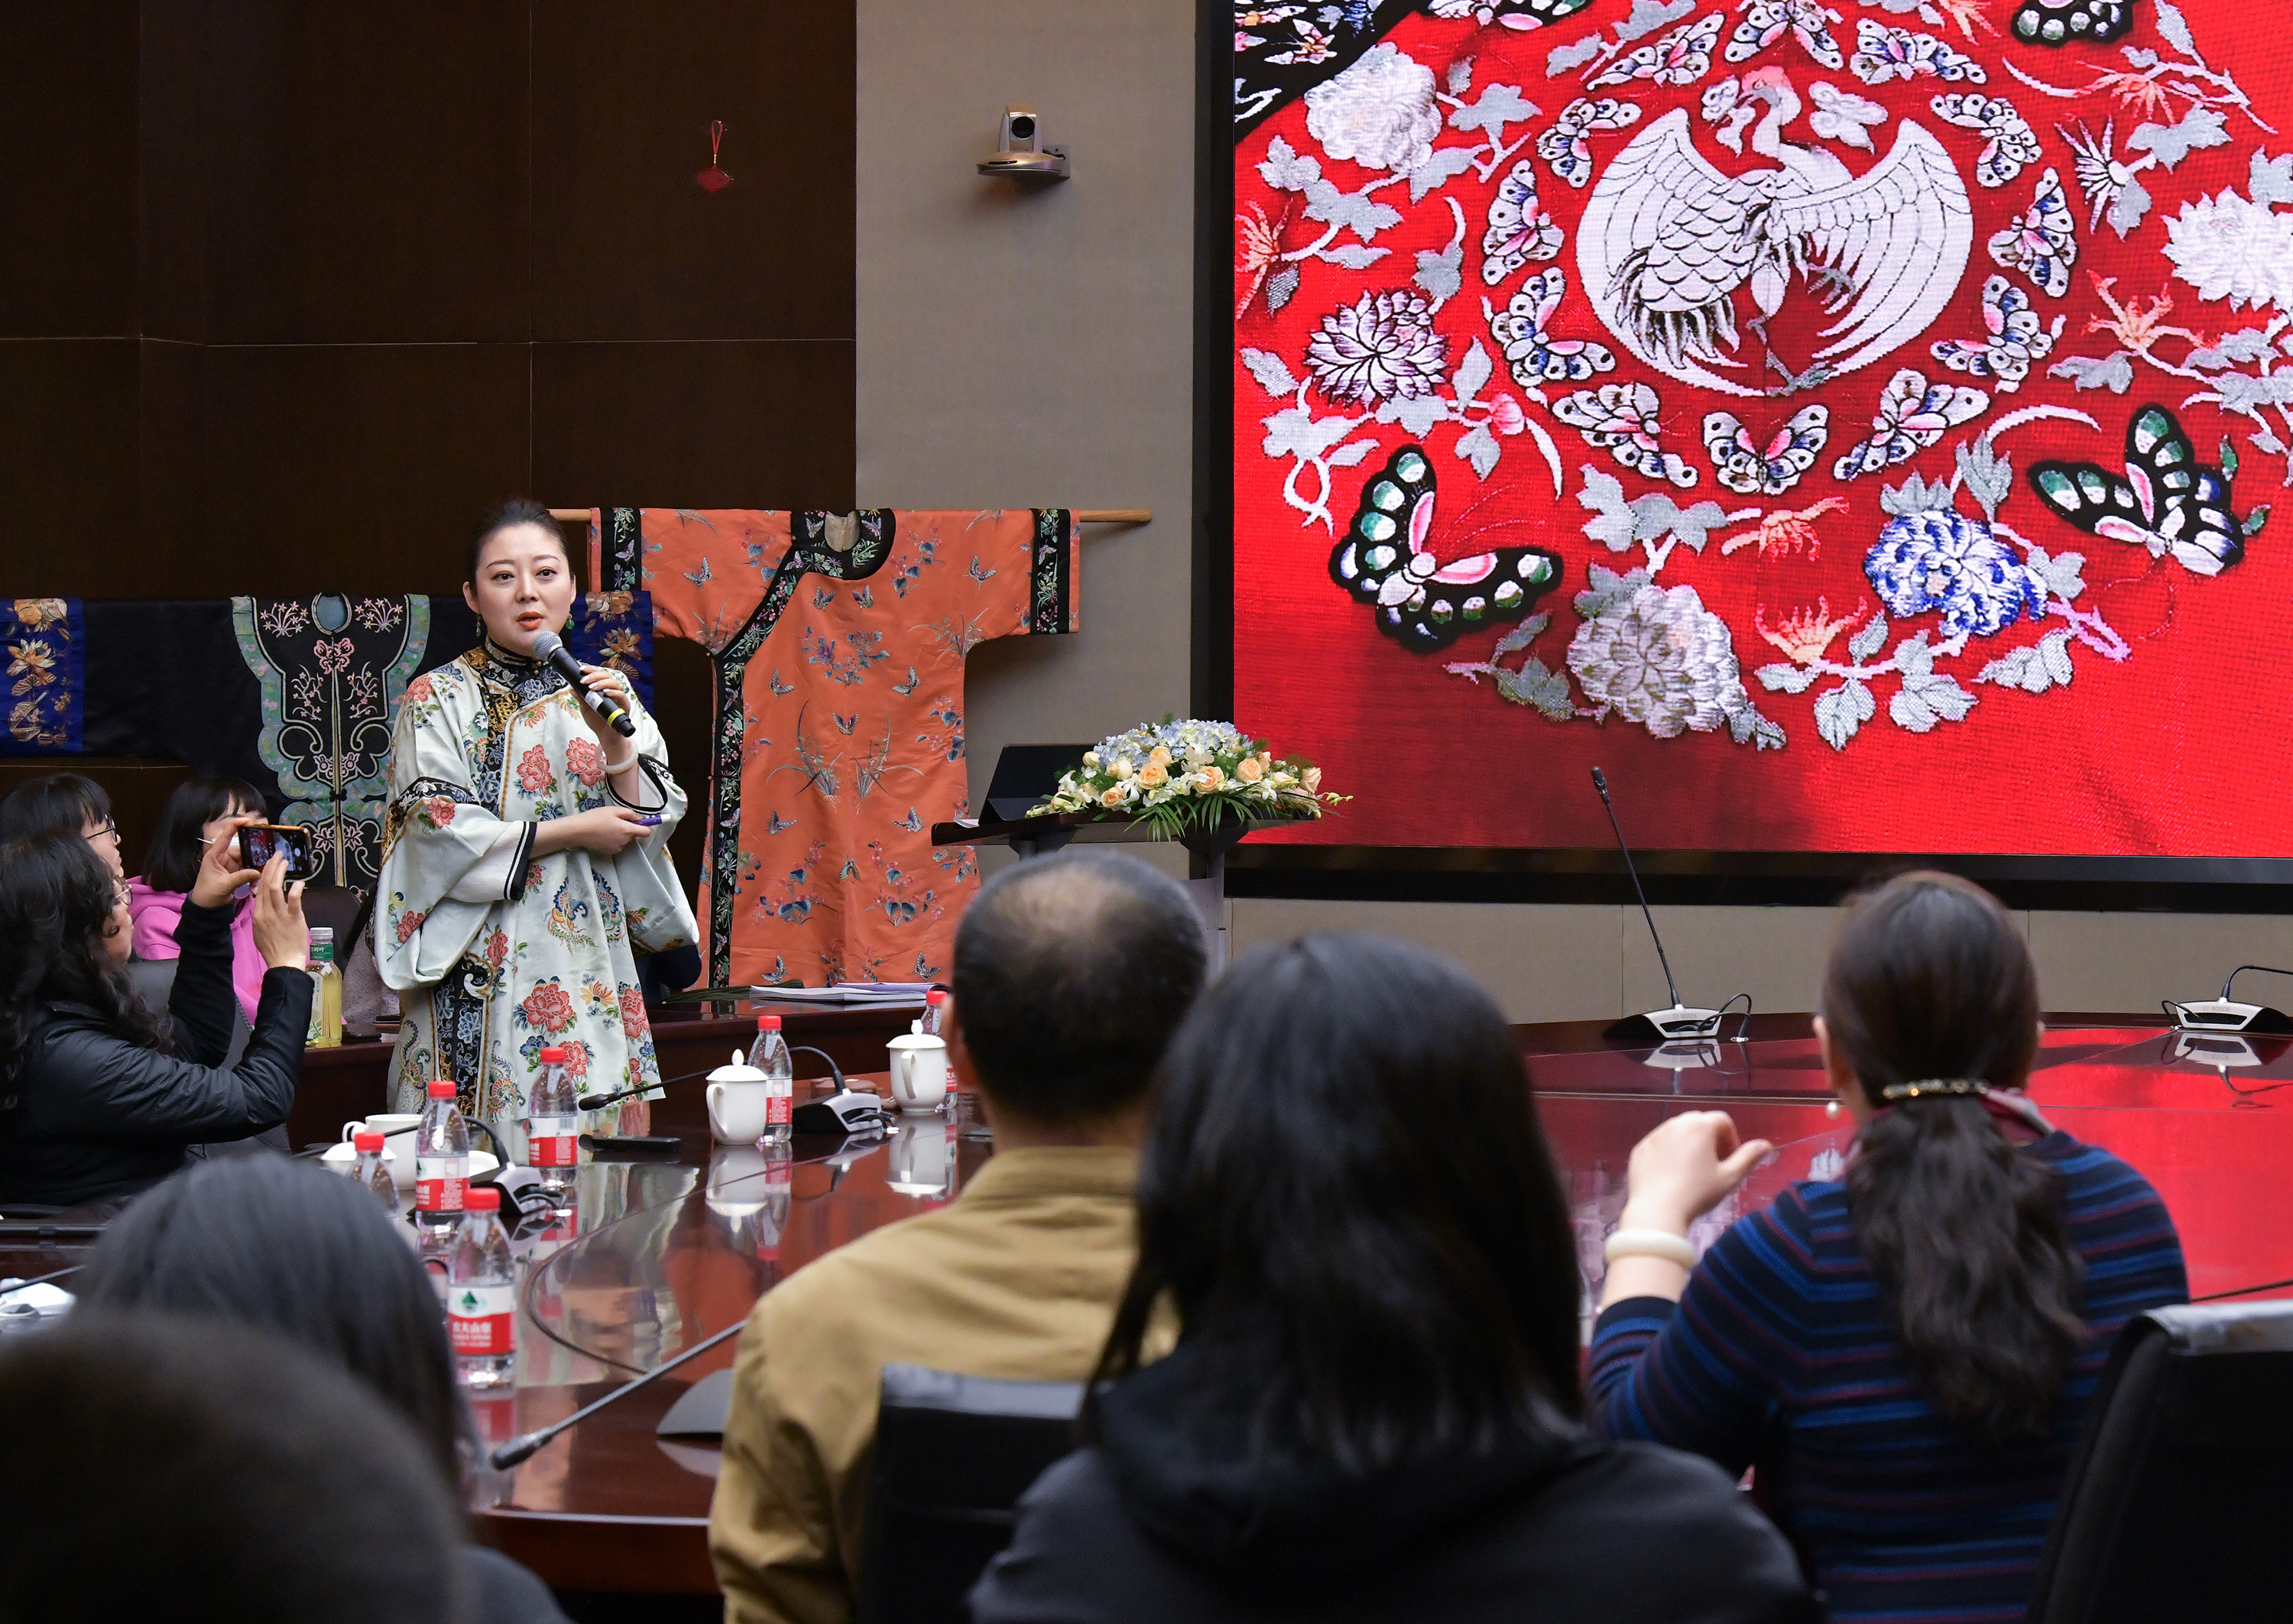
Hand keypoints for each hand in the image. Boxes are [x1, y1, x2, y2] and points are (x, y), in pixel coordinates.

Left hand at [189, 813, 264, 908]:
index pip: (225, 836)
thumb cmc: (207, 894)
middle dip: (254, 855)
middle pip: (243, 850)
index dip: (235, 826)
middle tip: (266, 858)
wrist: (206, 909)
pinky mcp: (237, 874)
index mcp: (215, 856)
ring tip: (260, 878)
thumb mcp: (223, 885)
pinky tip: (255, 886)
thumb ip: (241, 877)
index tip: (248, 820)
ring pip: (249, 861)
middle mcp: (224, 858)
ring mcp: (232, 866)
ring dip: (255, 869)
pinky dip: (254, 878)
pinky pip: (250, 871)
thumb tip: (258, 872)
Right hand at [249, 854, 308, 970]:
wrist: (283, 962)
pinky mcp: (294, 919)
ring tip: (285, 861)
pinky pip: (294, 900)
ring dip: (280, 872)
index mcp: (257, 914)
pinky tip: (299, 882)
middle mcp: (266, 912)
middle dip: (271, 867)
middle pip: (265, 884)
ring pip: (276, 888)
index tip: (269, 863)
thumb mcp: (260, 930)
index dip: (264, 873)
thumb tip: (265, 904)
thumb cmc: (273, 949)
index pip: (259, 889)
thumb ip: (262, 915)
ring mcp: (279, 915)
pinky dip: (296, 888)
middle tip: (278, 855)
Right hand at [564, 805, 656, 855]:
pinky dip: (612, 840)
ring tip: (606, 827)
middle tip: (615, 820)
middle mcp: (624, 842)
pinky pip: (616, 844)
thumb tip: (639, 818)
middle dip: (628, 828)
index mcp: (627, 830)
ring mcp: (617, 848)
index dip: (646, 826)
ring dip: (620, 834)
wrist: (578, 831)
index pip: (646, 832)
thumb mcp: (613, 810)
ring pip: (624, 840)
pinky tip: (602, 834)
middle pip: (633, 835)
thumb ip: (629, 814)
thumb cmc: (595, 818)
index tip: (643, 823)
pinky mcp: (609, 852)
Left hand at [576, 662, 637, 748]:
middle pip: (607, 675)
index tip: (581, 670)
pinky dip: (613, 692)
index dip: (591, 669)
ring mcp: (619, 697)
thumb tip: (572, 688)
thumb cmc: (598, 721)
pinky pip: (622, 695)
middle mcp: (612, 690)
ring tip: (592, 688)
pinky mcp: (625, 705)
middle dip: (594, 675)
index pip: (599, 674)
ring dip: (602, 683)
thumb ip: (580, 698)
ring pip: (614, 683)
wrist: (605, 736)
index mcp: (603, 688)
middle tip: (584, 680)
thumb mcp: (585, 708)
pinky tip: (605, 693)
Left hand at [1620, 1110, 1771, 1234]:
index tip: (1729, 1161)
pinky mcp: (1639, 1149)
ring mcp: (1654, 1135)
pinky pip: (1659, 1145)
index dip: (1731, 1139)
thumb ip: (1749, 1158)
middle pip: (1699, 1123)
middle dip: (1710, 1140)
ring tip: (1692, 1172)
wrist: (1657, 1210)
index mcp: (1699, 1126)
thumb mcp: (1730, 1178)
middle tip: (1713, 1166)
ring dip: (1688, 1145)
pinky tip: (1671, 1177)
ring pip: (1677, 1132)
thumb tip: (1766, 1145)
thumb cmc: (1698, 1193)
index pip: (1722, 1121)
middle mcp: (1675, 1123)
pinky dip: (1668, 1154)